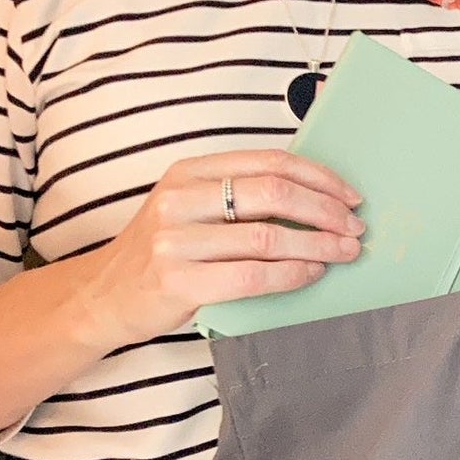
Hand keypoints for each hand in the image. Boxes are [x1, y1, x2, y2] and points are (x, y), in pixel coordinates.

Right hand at [82, 149, 365, 347]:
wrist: (104, 297)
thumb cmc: (165, 254)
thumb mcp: (192, 209)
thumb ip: (239, 198)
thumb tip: (318, 200)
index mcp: (188, 171)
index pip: (269, 162)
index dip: (319, 178)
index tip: (351, 197)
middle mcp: (180, 199)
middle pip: (274, 194)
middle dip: (326, 211)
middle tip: (355, 229)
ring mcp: (176, 240)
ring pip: (269, 236)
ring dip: (318, 245)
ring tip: (345, 253)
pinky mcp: (178, 281)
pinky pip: (253, 275)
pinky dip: (293, 274)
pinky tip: (312, 273)